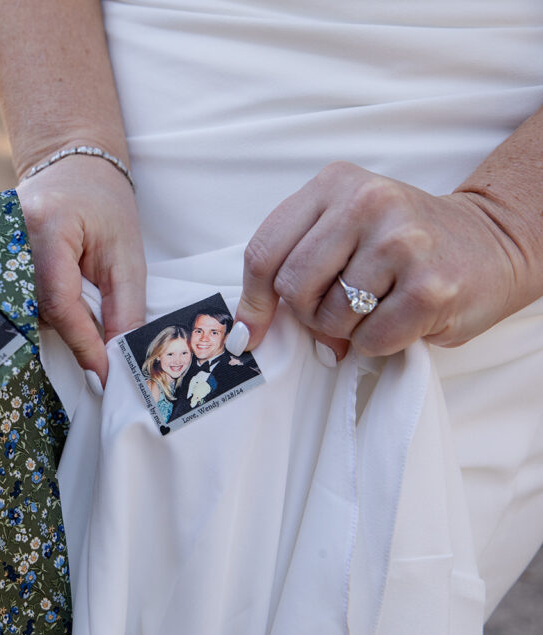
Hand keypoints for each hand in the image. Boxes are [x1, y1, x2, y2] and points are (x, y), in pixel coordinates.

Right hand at [16, 155, 145, 381]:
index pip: (60, 301)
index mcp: (46, 225)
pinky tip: (60, 301)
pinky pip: (12, 300)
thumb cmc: (104, 207)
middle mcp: (6, 234)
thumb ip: (124, 309)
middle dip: (69, 333)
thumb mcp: (126, 255)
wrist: (73, 170)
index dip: (83, 343)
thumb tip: (114, 360)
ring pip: (21, 310)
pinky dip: (39, 311)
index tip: (103, 375)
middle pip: (34, 310)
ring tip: (82, 306)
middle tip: (98, 346)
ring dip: (53, 322)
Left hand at [234, 161, 538, 358]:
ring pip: (330, 317)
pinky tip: (402, 317)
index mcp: (335, 184)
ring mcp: (401, 242)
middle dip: (308, 313)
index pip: (264, 251)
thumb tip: (250, 329)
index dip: (253, 300)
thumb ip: (295, 260)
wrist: (492, 241)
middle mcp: (367, 203)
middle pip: (293, 287)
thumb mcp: (344, 226)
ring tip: (378, 305)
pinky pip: (369, 340)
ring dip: (347, 328)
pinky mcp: (429, 287)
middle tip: (339, 308)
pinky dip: (378, 343)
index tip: (250, 330)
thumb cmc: (405, 242)